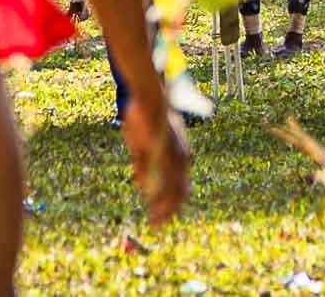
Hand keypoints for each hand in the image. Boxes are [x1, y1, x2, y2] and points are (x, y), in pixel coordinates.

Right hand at [121, 100, 189, 226]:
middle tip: (159, 226)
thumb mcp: (143, 145)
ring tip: (156, 223)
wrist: (149, 98)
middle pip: (179, 192)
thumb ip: (144, 165)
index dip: (174, 203)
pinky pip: (161, 179)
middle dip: (169, 211)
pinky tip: (151, 206)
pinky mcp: (163, 153)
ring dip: (163, 208)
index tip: (166, 217)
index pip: (181, 185)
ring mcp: (173, 156)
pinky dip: (157, 196)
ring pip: (172, 190)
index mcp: (180, 155)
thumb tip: (143, 186)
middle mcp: (181, 158)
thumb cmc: (145, 119)